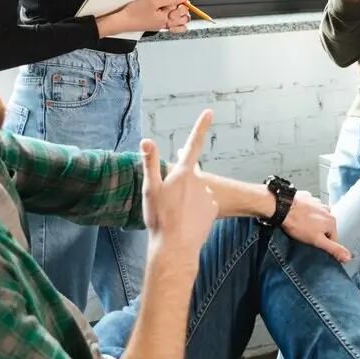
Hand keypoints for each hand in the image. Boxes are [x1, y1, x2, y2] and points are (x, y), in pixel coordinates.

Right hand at [101, 0, 187, 35]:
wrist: (123, 22)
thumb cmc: (134, 13)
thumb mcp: (152, 2)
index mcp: (167, 18)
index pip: (182, 5)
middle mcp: (167, 23)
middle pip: (185, 14)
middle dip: (183, 5)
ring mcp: (163, 26)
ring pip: (181, 22)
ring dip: (181, 13)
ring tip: (174, 5)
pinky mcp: (158, 26)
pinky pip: (173, 27)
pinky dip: (176, 22)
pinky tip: (170, 14)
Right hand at [141, 109, 217, 277]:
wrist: (175, 247)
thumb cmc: (159, 217)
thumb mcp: (150, 189)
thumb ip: (150, 163)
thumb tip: (147, 140)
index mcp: (184, 173)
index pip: (193, 143)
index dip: (201, 126)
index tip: (209, 112)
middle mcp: (199, 180)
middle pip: (190, 171)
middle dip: (181, 178)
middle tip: (169, 196)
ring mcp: (208, 195)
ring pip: (196, 189)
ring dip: (188, 195)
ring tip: (175, 212)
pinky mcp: (213, 209)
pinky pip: (202, 203)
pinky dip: (195, 207)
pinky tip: (186, 218)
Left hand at [280, 190, 350, 263]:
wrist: (283, 207)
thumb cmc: (299, 224)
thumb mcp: (317, 240)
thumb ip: (333, 248)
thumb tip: (348, 257)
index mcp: (332, 221)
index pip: (333, 238)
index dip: (323, 243)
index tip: (313, 243)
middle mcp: (327, 210)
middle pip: (326, 226)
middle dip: (318, 232)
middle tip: (306, 235)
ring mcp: (317, 202)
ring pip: (318, 217)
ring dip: (312, 221)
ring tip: (301, 225)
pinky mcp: (308, 198)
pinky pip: (310, 207)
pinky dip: (306, 212)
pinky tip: (298, 215)